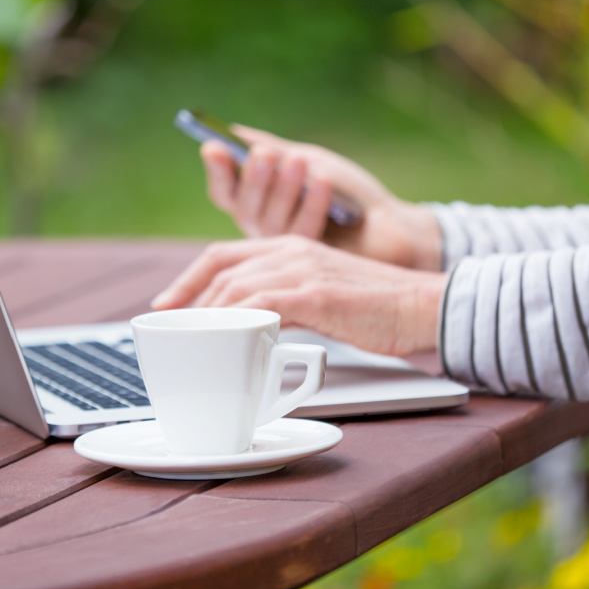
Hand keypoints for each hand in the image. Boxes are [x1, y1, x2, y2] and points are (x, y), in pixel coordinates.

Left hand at [151, 235, 447, 356]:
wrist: (422, 304)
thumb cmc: (376, 308)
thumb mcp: (321, 297)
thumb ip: (286, 304)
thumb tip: (254, 330)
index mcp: (289, 247)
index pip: (223, 255)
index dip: (188, 279)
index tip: (165, 305)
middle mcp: (290, 250)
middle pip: (220, 268)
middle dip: (185, 298)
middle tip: (166, 327)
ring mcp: (303, 269)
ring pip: (236, 286)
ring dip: (207, 315)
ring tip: (190, 341)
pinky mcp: (316, 293)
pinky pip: (263, 304)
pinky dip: (238, 321)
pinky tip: (225, 341)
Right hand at [200, 126, 441, 270]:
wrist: (390, 224)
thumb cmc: (348, 194)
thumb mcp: (308, 162)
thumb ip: (272, 149)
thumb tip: (234, 133)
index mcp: (258, 206)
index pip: (225, 191)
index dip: (218, 171)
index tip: (215, 146)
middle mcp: (264, 232)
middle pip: (245, 207)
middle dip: (255, 178)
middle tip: (265, 153)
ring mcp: (285, 253)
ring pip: (270, 222)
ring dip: (285, 188)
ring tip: (299, 160)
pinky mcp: (311, 265)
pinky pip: (303, 234)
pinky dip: (314, 204)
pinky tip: (325, 182)